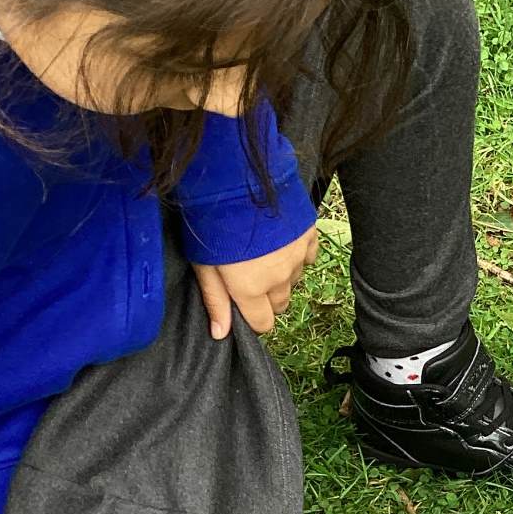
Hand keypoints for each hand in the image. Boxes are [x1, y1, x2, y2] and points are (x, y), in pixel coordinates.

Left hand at [191, 224, 319, 339]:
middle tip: (248, 276)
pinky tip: (280, 244)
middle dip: (266, 298)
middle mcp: (280, 279)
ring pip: (293, 281)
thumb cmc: (212, 223)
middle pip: (280, 304)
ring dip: (281, 277)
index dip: (253, 319)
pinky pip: (308, 258)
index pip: (263, 323)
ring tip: (262, 255)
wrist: (238, 178)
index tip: (243, 306)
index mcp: (252, 290)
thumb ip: (216, 301)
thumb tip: (221, 335)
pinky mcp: (308, 236)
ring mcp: (297, 257)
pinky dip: (296, 257)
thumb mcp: (204, 264)